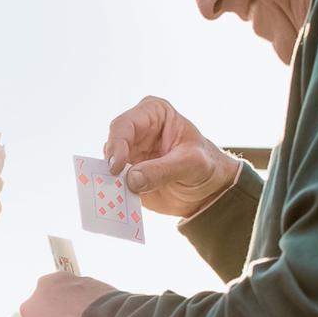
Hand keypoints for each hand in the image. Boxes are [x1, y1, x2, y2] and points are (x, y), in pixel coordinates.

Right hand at [105, 96, 239, 218]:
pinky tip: (118, 202)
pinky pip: (113, 183)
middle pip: (111, 145)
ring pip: (108, 165)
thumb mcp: (192, 164)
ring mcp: (129, 153)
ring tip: (117, 195)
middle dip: (111, 165)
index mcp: (153, 114)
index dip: (117, 144)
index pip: (125, 125)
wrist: (209, 190)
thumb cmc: (205, 165)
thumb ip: (162, 170)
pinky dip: (114, 193)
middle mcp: (137, 131)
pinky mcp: (127, 175)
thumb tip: (131, 179)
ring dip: (111, 181)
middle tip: (113, 183)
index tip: (117, 167)